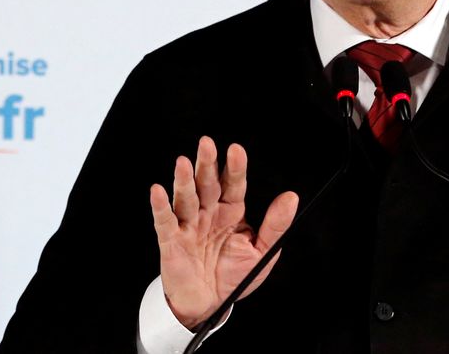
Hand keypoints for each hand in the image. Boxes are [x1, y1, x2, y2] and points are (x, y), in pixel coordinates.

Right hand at [149, 136, 298, 328]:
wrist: (209, 305)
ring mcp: (189, 225)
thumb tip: (291, 198)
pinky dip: (160, 207)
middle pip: (207, 184)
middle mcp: (209, 213)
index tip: (236, 150)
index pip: (233, 184)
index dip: (234, 168)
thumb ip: (276, 225)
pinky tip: (158, 191)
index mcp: (231, 212)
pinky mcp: (171, 241)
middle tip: (207, 143)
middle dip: (206, 164)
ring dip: (183, 181)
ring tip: (183, 163)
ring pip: (185, 198)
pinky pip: (164, 221)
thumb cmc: (233, 276)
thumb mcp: (262, 252)